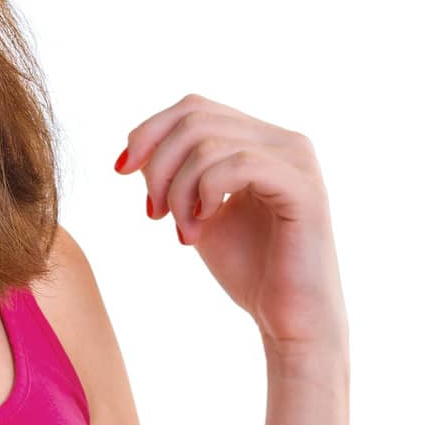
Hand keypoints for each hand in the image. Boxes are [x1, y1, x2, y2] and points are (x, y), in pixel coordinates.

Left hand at [115, 93, 346, 353]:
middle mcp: (283, 140)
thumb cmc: (247, 267)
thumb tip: (137, 143)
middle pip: (194, 120)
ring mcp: (297, 160)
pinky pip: (239, 164)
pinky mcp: (304, 187)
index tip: (121, 171)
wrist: (287, 318)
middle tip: (154, 213)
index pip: (193, 107)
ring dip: (179, 190)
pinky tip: (203, 224)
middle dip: (158, 167)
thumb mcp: (195, 210)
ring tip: (182, 232)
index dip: (148, 132)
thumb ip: (174, 173)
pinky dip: (206, 192)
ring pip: (209, 143)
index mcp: (259, 140)